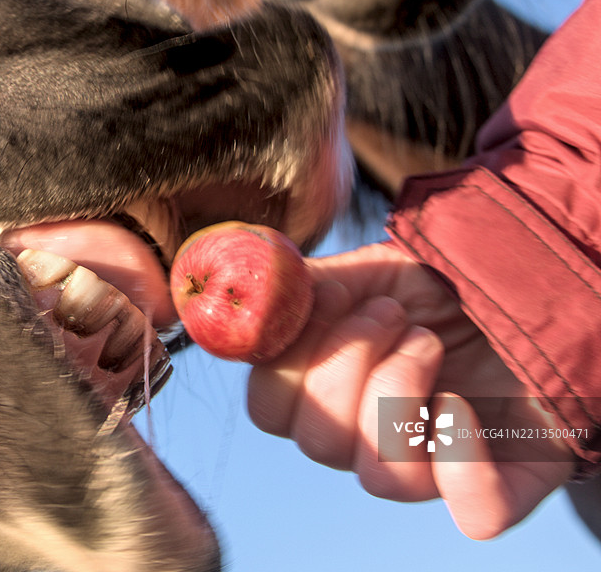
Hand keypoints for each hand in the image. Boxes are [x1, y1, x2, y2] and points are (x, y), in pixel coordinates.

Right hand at [247, 242, 575, 537]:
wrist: (523, 282)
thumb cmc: (440, 280)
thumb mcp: (368, 268)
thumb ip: (308, 286)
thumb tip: (256, 301)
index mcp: (331, 389)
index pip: (270, 411)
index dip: (286, 364)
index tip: (326, 302)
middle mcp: (371, 435)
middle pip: (318, 443)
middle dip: (345, 365)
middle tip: (391, 315)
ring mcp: (435, 464)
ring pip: (381, 476)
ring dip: (397, 394)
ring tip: (428, 340)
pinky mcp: (502, 479)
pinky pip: (473, 511)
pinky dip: (461, 458)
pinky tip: (461, 403)